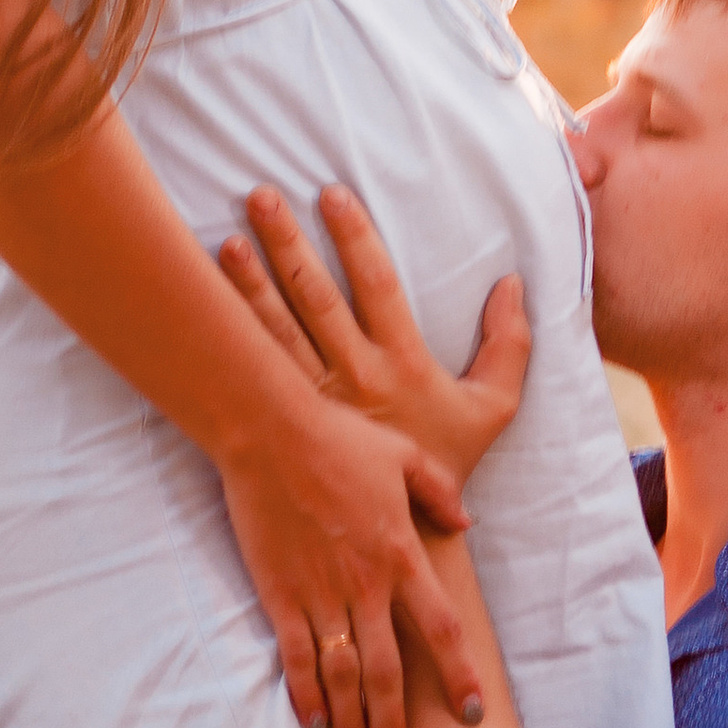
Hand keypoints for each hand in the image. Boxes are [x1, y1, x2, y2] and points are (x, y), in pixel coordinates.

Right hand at [215, 388, 484, 727]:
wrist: (269, 431)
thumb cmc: (339, 438)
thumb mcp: (407, 456)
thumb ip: (440, 493)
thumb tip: (467, 522)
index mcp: (401, 555)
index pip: (440, 629)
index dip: (458, 675)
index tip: (473, 712)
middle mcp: (365, 584)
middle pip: (389, 673)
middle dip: (396, 727)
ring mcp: (320, 593)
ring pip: (344, 675)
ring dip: (352, 722)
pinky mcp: (279, 594)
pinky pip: (295, 657)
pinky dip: (305, 694)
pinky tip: (313, 725)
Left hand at [220, 186, 532, 492]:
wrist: (405, 533)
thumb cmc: (451, 464)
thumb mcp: (494, 407)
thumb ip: (510, 343)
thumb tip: (513, 282)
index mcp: (403, 364)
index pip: (376, 284)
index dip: (354, 236)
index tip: (333, 194)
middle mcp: (356, 376)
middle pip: (315, 297)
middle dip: (288, 243)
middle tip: (262, 197)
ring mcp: (318, 400)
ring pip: (279, 330)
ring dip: (251, 282)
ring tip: (227, 239)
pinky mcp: (293, 420)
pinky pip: (262, 368)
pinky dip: (239, 332)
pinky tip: (214, 301)